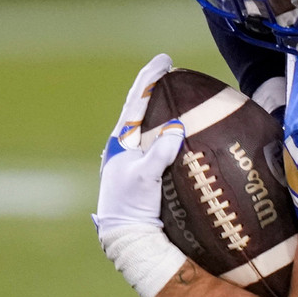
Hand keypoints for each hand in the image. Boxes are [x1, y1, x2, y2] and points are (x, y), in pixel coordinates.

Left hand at [96, 53, 184, 231]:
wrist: (128, 235)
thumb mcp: (145, 178)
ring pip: (146, 121)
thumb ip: (159, 153)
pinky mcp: (145, 168)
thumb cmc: (131, 206)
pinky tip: (178, 123)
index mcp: (120, 142)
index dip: (149, 79)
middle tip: (167, 65)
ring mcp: (134, 157)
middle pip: (139, 106)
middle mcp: (125, 145)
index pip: (135, 102)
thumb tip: (177, 127)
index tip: (164, 61)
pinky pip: (156, 138)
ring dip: (158, 103)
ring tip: (172, 87)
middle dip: (153, 85)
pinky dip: (166, 125)